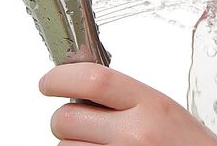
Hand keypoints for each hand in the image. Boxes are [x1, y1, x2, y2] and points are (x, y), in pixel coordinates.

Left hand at [39, 63, 216, 144]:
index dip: (60, 77)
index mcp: (152, 105)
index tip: (49, 81)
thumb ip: (130, 100)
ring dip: (73, 145)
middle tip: (75, 120)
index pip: (94, 80)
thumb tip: (85, 88)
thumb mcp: (168, 113)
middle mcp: (135, 133)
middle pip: (67, 117)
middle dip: (63, 118)